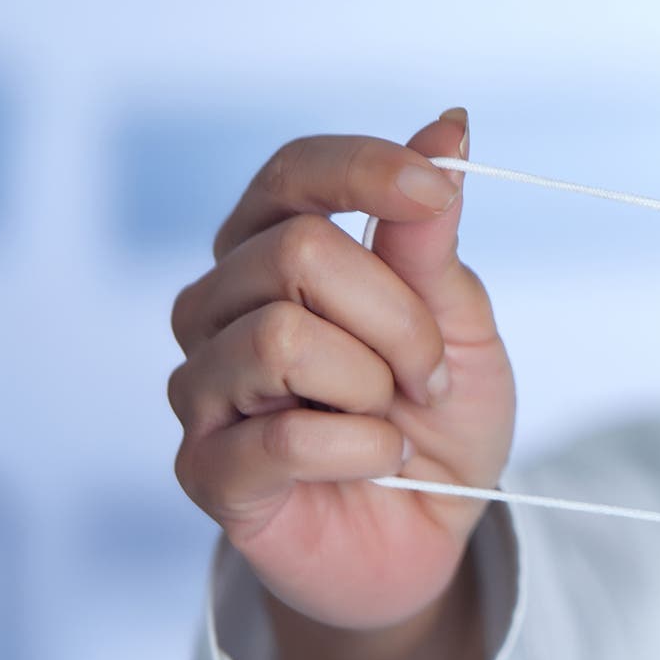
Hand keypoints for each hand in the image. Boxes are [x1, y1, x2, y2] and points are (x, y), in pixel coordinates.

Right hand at [168, 110, 515, 634]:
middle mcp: (219, 307)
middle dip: (400, 317)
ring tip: (393, 417)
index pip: (291, 173)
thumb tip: (448, 124)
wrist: (430, 536)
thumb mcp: (457, 320)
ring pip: (282, 339)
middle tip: (429, 374)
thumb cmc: (434, 419)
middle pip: (298, 252)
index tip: (437, 192)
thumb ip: (432, 236)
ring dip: (376, 384)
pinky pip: (283, 435)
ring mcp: (202, 387)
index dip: (365, 169)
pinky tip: (375, 459)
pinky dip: (363, 446)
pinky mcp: (206, 470)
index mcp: (273, 252)